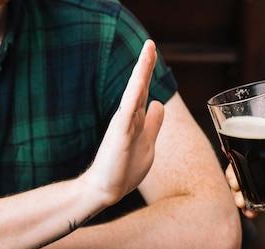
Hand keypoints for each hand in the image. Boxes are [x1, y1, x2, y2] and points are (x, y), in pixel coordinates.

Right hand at [81, 40, 164, 206]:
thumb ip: (153, 123)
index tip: (151, 52)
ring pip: (135, 93)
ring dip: (142, 71)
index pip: (144, 91)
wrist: (106, 189)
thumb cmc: (124, 169)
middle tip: (150, 43)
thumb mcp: (147, 143)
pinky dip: (135, 94)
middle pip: (139, 86)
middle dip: (146, 64)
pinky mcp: (120, 135)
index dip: (148, 73)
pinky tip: (140, 81)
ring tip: (148, 50)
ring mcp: (123, 125)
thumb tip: (158, 103)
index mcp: (135, 119)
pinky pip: (129, 111)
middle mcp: (128, 117)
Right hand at [225, 142, 264, 231]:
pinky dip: (246, 209)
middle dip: (233, 177)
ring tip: (240, 201)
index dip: (239, 154)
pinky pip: (250, 205)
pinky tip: (250, 212)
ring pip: (243, 187)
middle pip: (242, 169)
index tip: (233, 161)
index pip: (253, 149)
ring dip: (236, 194)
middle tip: (235, 185)